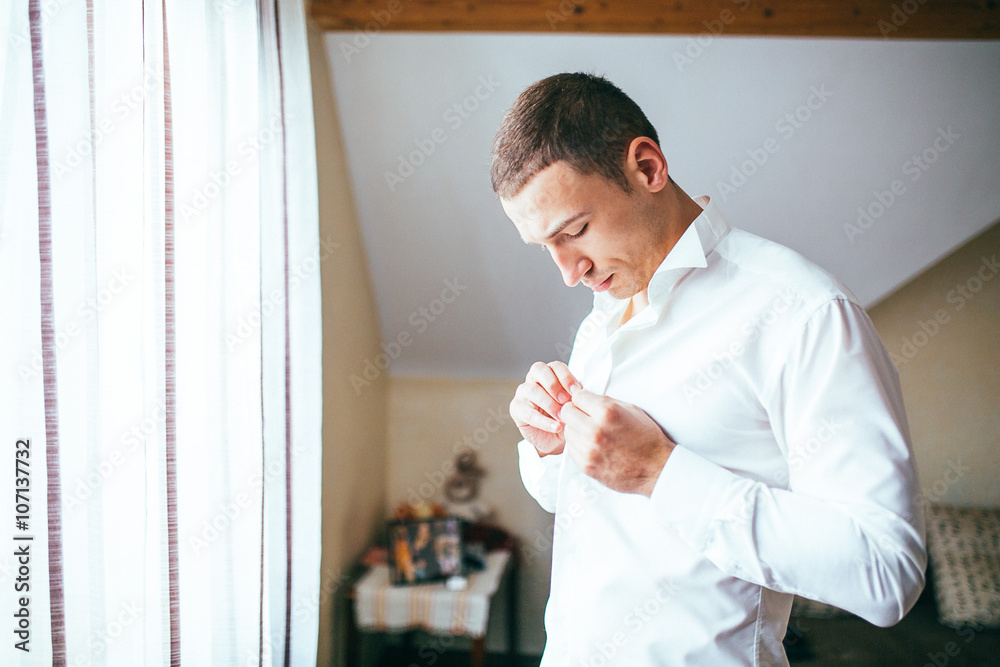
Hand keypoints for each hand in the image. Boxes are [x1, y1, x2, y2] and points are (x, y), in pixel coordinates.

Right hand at [510, 361, 580, 455]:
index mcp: (549, 374)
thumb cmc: (563, 417)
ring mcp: (523, 393)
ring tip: (562, 417)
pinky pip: (528, 413)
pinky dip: (544, 421)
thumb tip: (581, 392)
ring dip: (550, 404)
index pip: (555, 366)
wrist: (555, 439)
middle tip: (566, 400)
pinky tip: (555, 427)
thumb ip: (574, 395)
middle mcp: (533, 380)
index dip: (566, 377)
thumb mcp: (572, 404)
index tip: (577, 391)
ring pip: (532, 390)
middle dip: (554, 385)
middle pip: (539, 370)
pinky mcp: (516, 409)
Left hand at [559, 390, 674, 496]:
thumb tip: (588, 398)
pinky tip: (591, 445)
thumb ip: (607, 402)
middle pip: (567, 413)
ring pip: (567, 431)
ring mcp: (589, 450)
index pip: (577, 397)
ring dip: (575, 429)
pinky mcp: (586, 465)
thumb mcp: (632, 410)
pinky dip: (578, 445)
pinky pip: (570, 449)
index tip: (585, 403)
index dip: (581, 399)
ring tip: (590, 432)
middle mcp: (595, 430)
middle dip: (575, 412)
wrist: (656, 468)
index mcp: (607, 413)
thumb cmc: (647, 439)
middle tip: (584, 416)